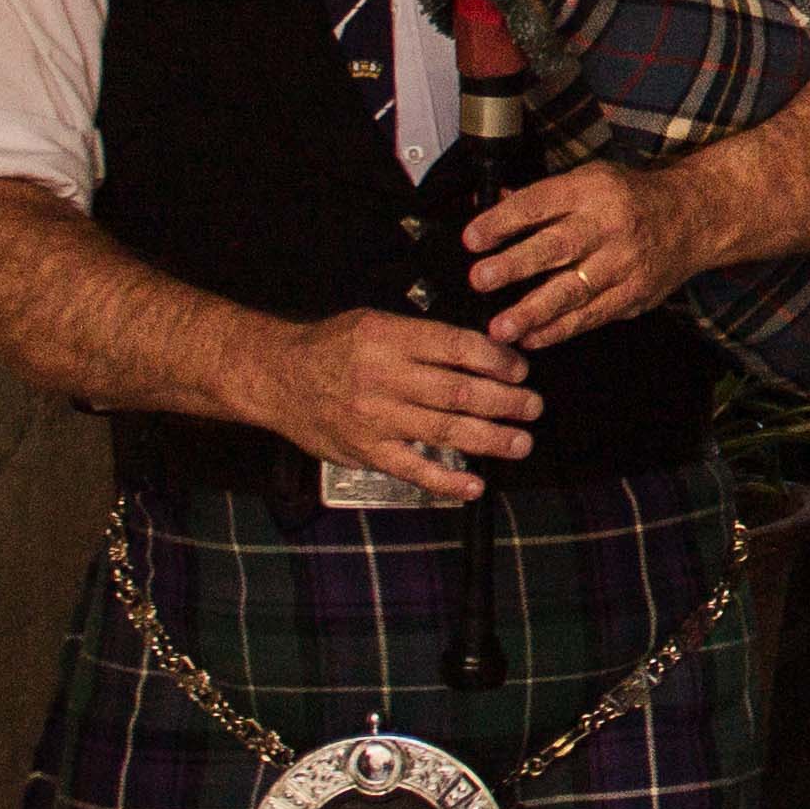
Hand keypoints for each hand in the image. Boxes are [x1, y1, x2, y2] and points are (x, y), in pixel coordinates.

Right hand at [263, 310, 537, 502]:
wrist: (276, 377)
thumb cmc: (332, 347)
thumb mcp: (376, 322)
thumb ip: (424, 337)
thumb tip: (482, 351)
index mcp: (391, 338)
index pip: (458, 348)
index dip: (497, 360)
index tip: (520, 369)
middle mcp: (384, 378)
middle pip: (459, 392)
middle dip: (505, 401)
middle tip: (534, 406)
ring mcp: (375, 418)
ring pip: (444, 430)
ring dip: (490, 438)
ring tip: (521, 442)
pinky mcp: (366, 451)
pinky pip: (411, 469)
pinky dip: (445, 481)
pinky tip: (474, 486)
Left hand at [471, 161, 711, 351]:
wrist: (695, 216)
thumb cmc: (631, 198)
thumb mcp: (591, 179)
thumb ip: (542, 198)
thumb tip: (492, 207)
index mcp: (592, 190)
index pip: (541, 204)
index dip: (504, 221)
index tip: (472, 239)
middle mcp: (610, 224)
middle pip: (558, 246)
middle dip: (516, 266)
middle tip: (480, 280)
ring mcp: (625, 262)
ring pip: (575, 289)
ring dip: (534, 311)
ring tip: (500, 328)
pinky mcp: (635, 292)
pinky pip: (593, 315)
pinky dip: (561, 329)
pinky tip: (532, 339)